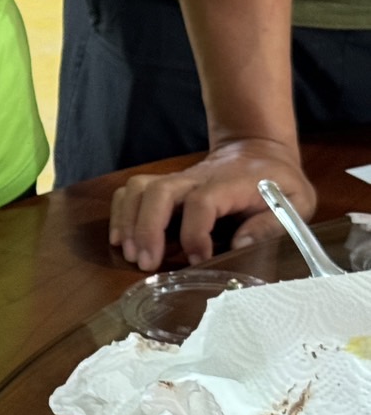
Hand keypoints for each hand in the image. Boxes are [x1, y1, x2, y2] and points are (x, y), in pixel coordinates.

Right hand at [109, 137, 316, 270]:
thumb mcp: (296, 201)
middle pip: (159, 192)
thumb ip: (272, 223)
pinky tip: (120, 240)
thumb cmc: (278, 183)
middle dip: (147, 229)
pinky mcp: (162, 186)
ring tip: (130, 254)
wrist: (258, 151)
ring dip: (128, 222)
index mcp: (232, 183)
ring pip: (138, 189)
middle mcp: (197, 178)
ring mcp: (176, 181)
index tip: (198, 260)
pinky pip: (130, 192)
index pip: (203, 202)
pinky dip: (119, 214)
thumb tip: (240, 245)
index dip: (195, 233)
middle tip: (145, 262)